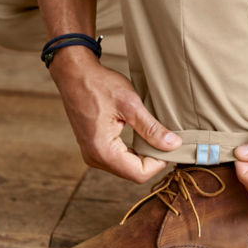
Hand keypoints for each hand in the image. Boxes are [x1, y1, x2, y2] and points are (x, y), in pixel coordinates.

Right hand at [50, 47, 181, 182]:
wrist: (75, 73)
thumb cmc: (98, 85)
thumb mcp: (131, 104)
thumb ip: (152, 128)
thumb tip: (172, 144)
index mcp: (102, 151)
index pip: (139, 174)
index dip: (159, 163)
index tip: (170, 146)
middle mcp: (95, 157)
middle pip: (132, 173)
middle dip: (152, 160)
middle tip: (166, 140)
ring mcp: (92, 154)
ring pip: (126, 167)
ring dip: (142, 156)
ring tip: (154, 136)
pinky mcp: (93, 147)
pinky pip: (118, 159)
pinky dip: (132, 151)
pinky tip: (140, 136)